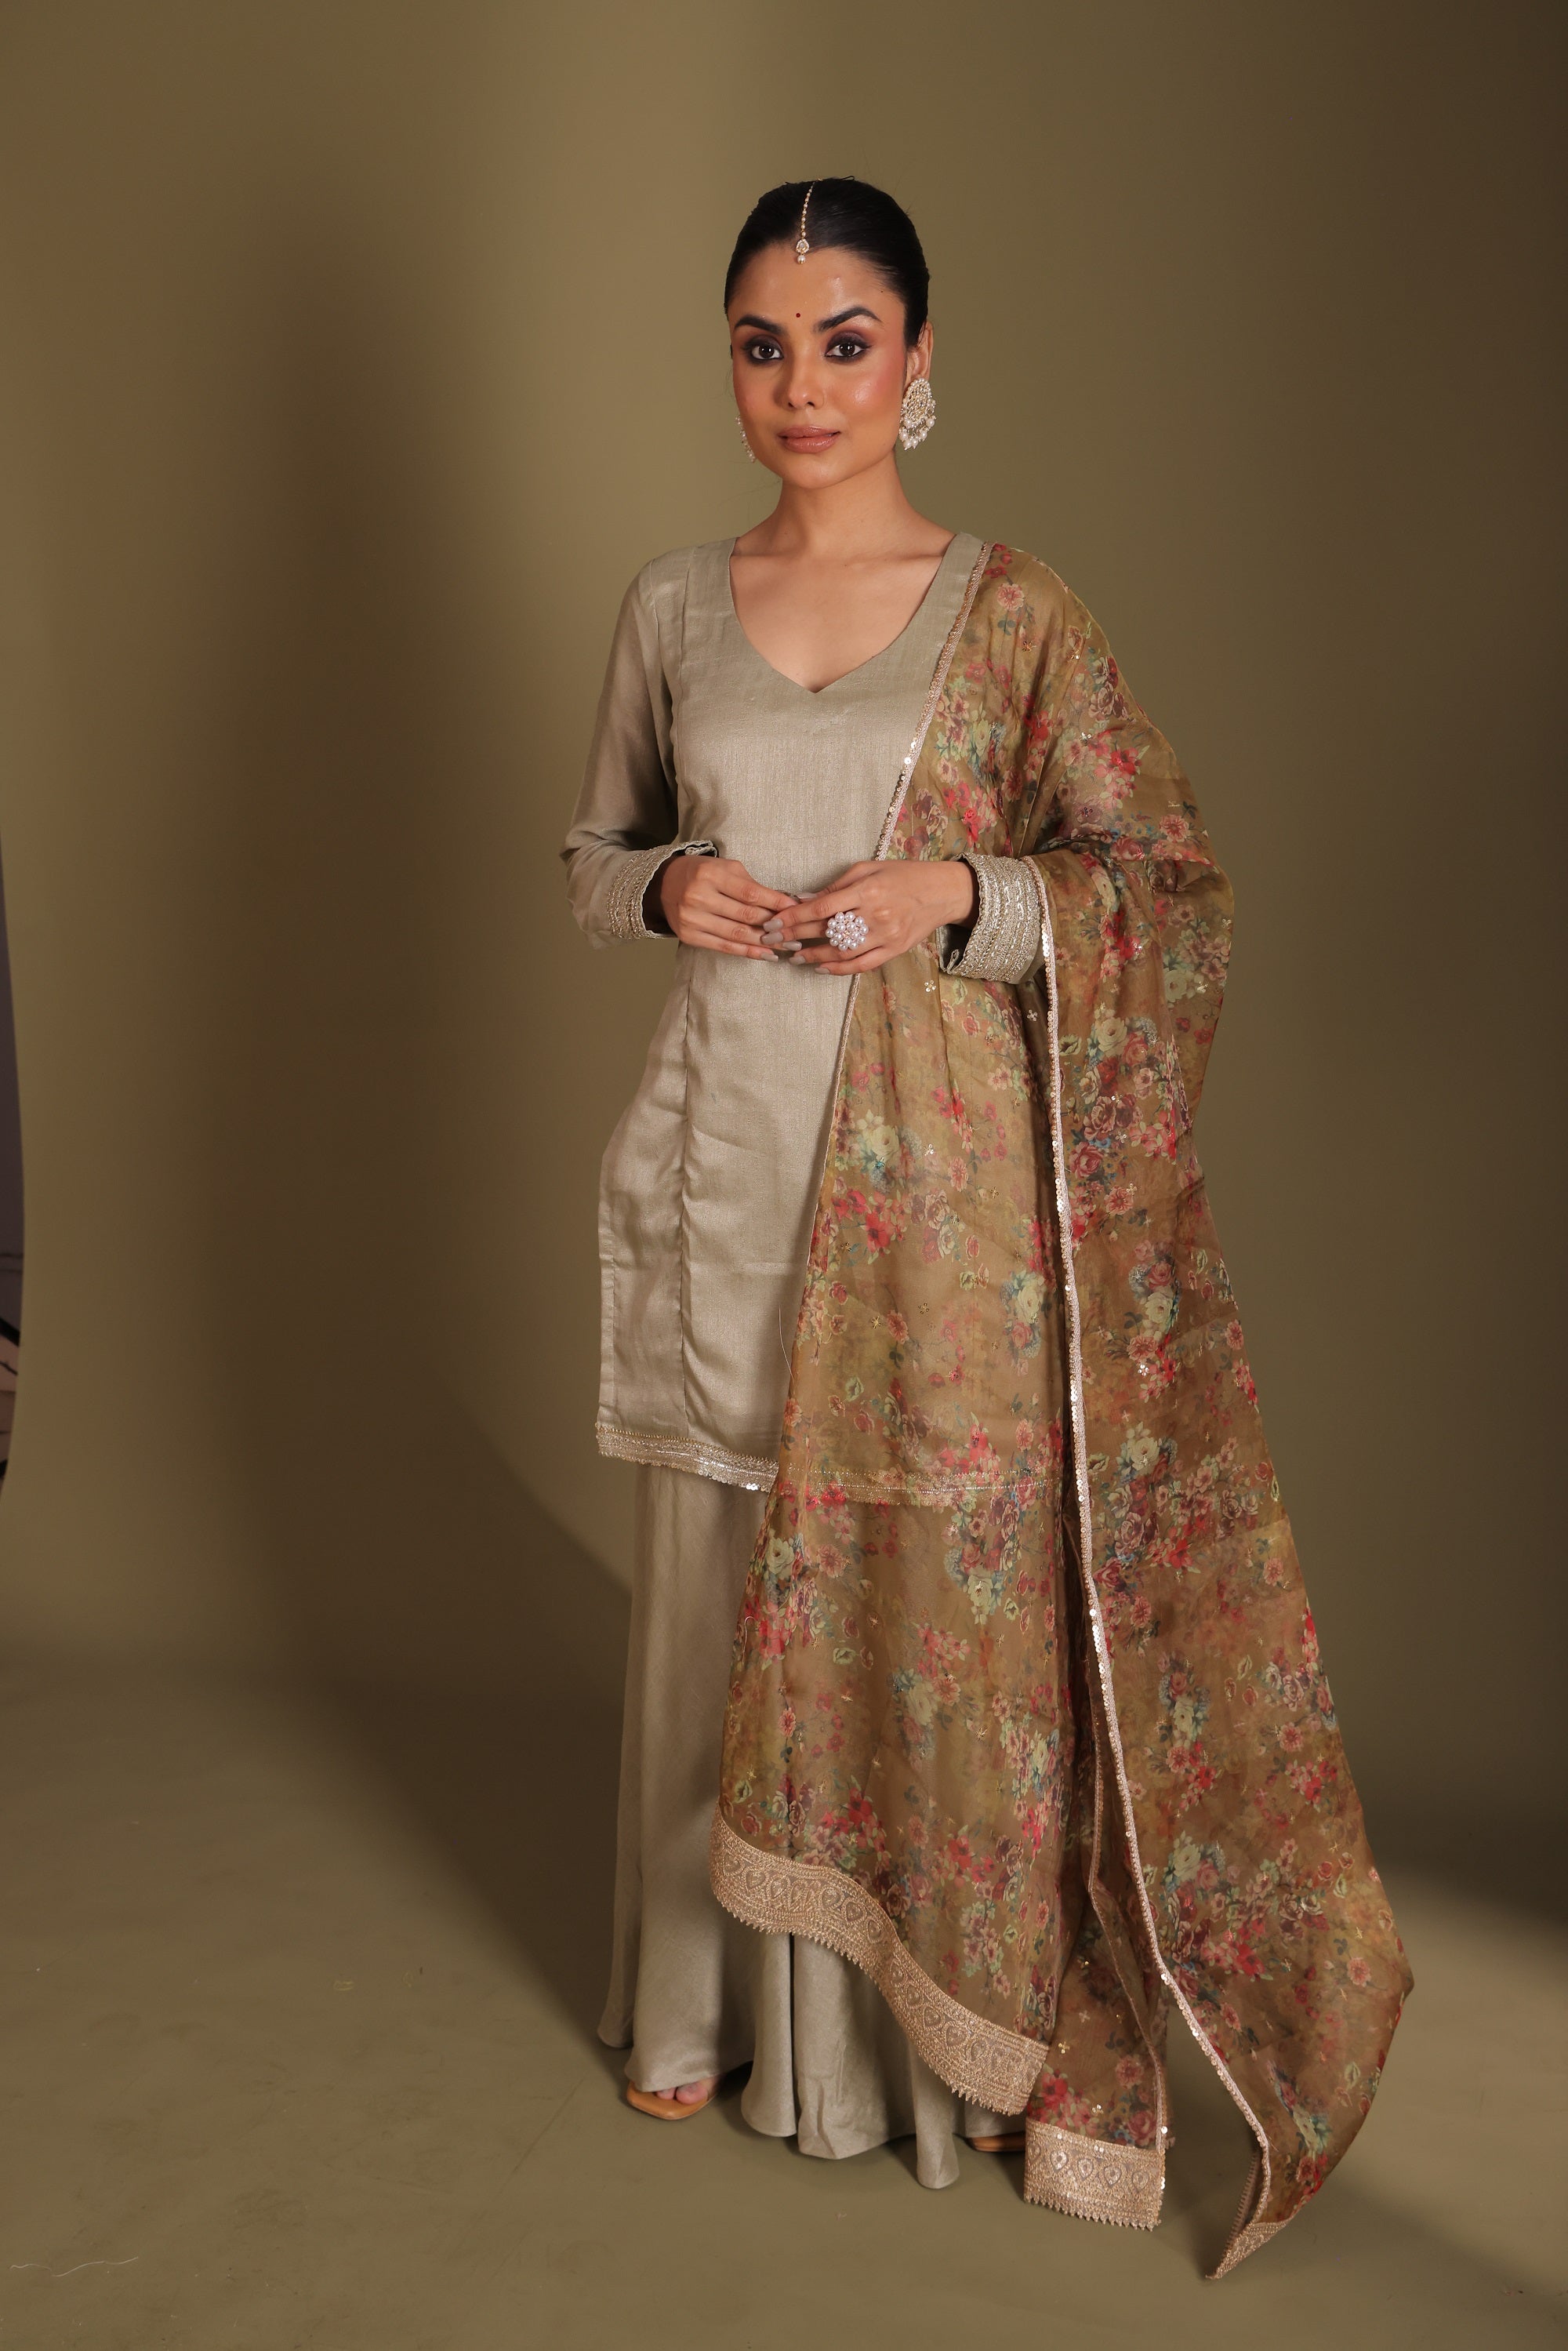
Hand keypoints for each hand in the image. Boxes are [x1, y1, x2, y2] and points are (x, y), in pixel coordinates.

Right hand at [659, 854, 796, 959]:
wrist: (665, 884)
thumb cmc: (703, 873)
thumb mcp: (726, 868)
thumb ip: (752, 885)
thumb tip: (784, 903)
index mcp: (710, 874)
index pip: (750, 893)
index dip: (775, 902)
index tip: (795, 909)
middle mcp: (698, 897)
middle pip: (745, 916)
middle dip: (774, 925)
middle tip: (796, 932)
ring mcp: (691, 919)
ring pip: (737, 934)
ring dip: (765, 943)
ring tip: (787, 946)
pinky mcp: (689, 936)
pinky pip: (724, 947)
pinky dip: (748, 952)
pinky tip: (766, 955)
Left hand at [761, 859, 974, 972]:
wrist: (942, 892)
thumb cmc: (903, 875)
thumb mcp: (868, 869)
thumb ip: (836, 886)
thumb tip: (802, 899)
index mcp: (867, 890)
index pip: (821, 907)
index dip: (793, 916)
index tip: (773, 922)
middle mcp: (875, 915)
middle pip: (826, 930)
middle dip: (795, 936)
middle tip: (772, 941)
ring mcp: (885, 936)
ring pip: (841, 952)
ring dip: (812, 956)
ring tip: (793, 957)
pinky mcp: (893, 950)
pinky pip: (861, 965)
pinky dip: (838, 969)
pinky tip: (820, 968)